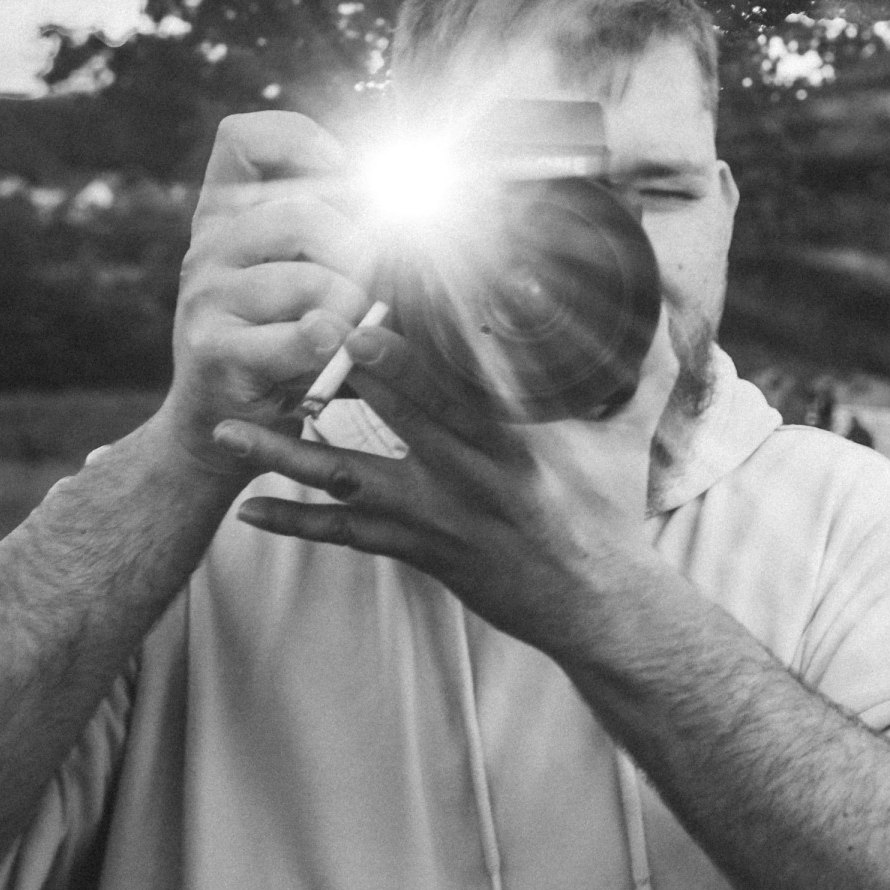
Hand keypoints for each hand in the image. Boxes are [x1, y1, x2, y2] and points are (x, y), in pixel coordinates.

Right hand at [153, 112, 375, 477]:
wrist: (221, 422)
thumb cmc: (285, 338)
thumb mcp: (306, 273)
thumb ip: (337, 228)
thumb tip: (408, 192)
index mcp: (224, 216)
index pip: (243, 138)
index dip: (298, 141)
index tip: (340, 175)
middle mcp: (207, 247)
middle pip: (302, 211)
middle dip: (358, 250)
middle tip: (368, 286)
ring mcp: (205, 297)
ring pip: (313, 278)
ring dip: (354, 308)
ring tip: (348, 330)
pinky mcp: (214, 350)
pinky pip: (304, 333)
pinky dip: (337, 345)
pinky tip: (333, 352)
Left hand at [211, 315, 682, 652]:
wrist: (599, 607)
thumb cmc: (612, 513)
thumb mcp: (630, 435)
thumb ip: (645, 366)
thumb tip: (664, 310)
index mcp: (518, 435)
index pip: (465, 369)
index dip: (426, 325)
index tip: (392, 283)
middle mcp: (471, 470)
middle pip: (398, 406)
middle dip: (348, 364)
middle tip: (300, 324)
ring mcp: (438, 513)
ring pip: (348, 472)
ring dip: (282, 451)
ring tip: (226, 429)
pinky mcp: (419, 549)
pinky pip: (347, 534)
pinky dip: (297, 522)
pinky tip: (250, 510)